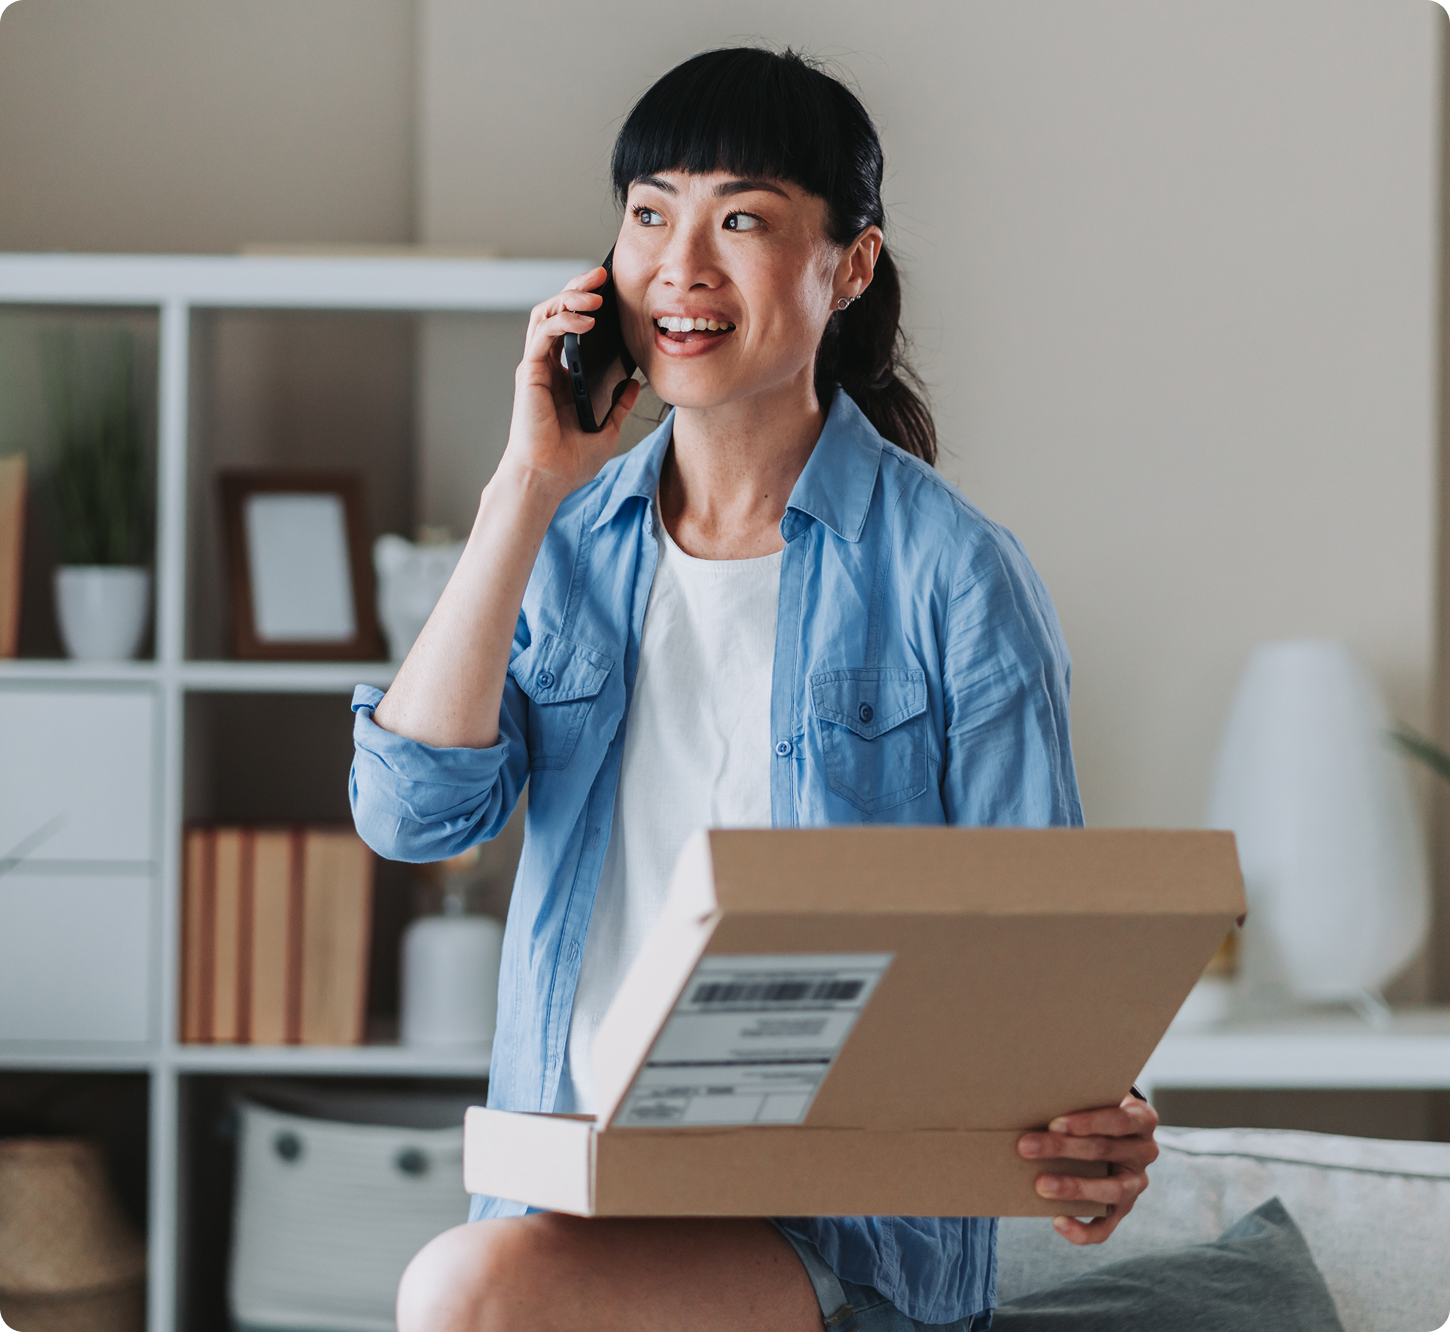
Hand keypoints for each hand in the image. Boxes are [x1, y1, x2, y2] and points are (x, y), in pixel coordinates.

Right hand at [501, 266, 642, 501]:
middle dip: (578, 288)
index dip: (589, 306)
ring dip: (569, 297)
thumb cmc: (569, 461)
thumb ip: (619, 405)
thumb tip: (634, 383)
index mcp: (565, 376)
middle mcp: (548, 366)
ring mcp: (537, 367)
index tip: (613, 294)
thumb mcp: (608, 429)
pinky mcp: (530, 372)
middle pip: (558, 312)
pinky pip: (544, 334)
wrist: (548, 479)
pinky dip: (564, 321)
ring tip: (595, 292)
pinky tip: (586, 321)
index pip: (574, 328)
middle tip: (602, 275)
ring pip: (547, 314)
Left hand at [1016, 1094, 1159, 1244]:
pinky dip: (1083, 1230)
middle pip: (1105, 1150)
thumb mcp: (1093, 1098)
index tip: (1053, 1123)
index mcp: (1142, 1118)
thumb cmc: (1091, 1109)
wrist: (1107, 1133)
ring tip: (1041, 1185)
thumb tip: (1034, 1099)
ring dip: (1074, 1188)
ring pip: (1112, 1190)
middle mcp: (1145, 1151)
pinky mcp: (1123, 1210)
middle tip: (1026, 1146)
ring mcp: (1136, 1183)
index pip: (1119, 1120)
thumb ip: (1076, 1097)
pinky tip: (1058, 1221)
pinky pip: (1106, 1227)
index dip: (1087, 1123)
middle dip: (1063, 1149)